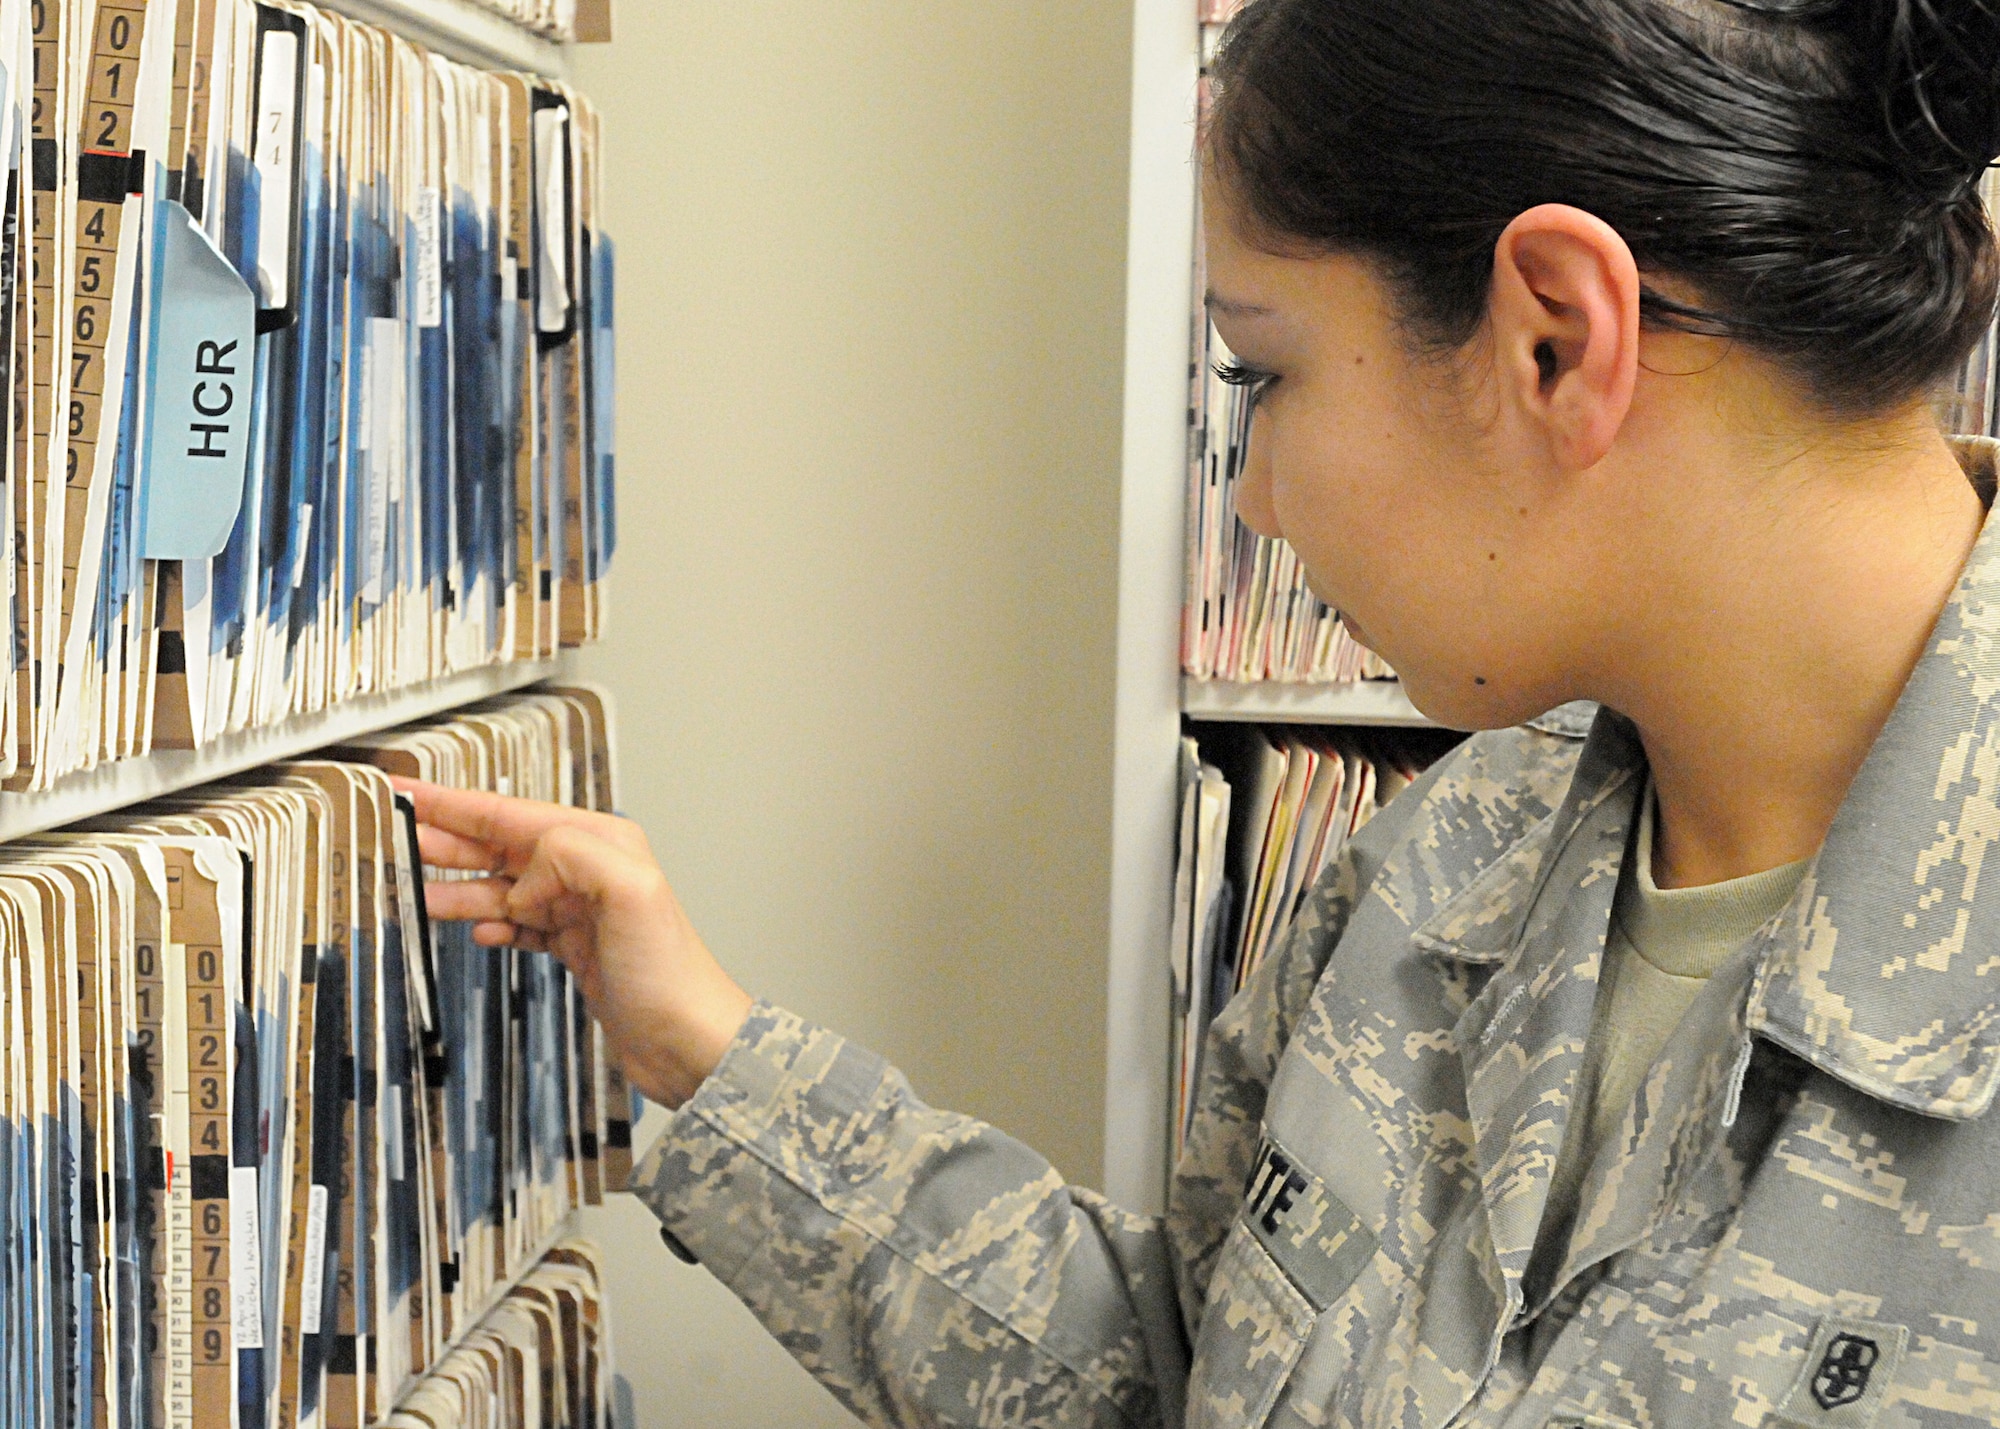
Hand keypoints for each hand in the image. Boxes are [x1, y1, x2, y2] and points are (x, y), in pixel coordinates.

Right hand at [394, 778, 752, 1108]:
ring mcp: (581, 911)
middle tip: (395, 836)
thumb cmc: (669, 972)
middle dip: (448, 839)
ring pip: (504, 887)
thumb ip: (570, 856)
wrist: (687, 1040)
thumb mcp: (630, 891)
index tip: (409, 795)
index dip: (456, 804)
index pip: (512, 814)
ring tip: (414, 891)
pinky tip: (474, 930)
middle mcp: (591, 870)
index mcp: (602, 842)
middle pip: (502, 845)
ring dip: (459, 888)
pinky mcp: (576, 948)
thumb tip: (520, 879)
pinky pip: (520, 925)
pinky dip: (492, 924)